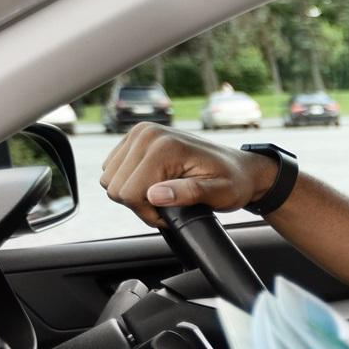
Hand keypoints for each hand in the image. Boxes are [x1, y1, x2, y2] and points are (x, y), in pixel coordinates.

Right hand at [99, 122, 277, 226]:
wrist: (239, 168)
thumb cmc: (233, 182)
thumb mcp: (220, 193)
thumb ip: (189, 193)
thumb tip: (155, 195)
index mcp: (165, 146)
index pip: (129, 192)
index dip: (148, 213)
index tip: (171, 215)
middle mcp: (147, 134)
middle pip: (114, 186)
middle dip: (140, 204)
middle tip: (169, 205)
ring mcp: (139, 133)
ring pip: (110, 179)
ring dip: (134, 193)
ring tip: (164, 194)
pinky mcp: (135, 138)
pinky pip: (113, 170)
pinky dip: (130, 182)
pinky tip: (155, 183)